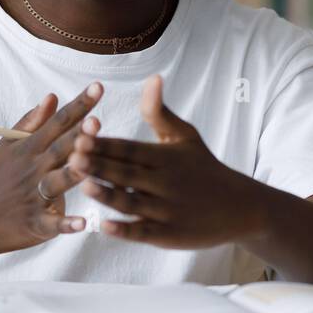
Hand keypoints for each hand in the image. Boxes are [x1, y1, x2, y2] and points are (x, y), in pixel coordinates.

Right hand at [0, 83, 103, 257]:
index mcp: (30, 148)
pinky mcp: (35, 224)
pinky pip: (52, 224)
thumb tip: (52, 96)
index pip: (58, 122)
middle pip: (60, 149)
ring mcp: (34, 197)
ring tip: (90, 166)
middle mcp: (34, 169)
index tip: (99, 86)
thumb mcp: (7, 146)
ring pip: (56, 183)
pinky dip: (65, 224)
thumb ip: (32, 122)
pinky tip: (83, 223)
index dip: (79, 105)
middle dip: (78, 136)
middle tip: (97, 121)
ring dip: (73, 174)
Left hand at [68, 74, 258, 248]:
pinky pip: (143, 233)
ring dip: (108, 195)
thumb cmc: (204, 167)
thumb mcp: (185, 136)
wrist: (240, 207)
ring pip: (132, 203)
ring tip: (84, 186)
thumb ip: (160, 112)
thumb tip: (152, 77)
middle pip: (127, 174)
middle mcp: (166, 183)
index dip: (105, 143)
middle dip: (100, 166)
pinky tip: (102, 225)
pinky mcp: (170, 236)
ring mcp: (168, 211)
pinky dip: (124, 230)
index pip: (130, 148)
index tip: (81, 134)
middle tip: (72, 157)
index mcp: (165, 157)